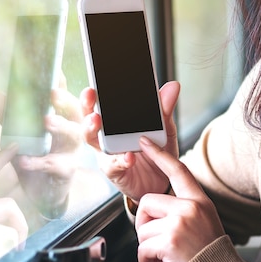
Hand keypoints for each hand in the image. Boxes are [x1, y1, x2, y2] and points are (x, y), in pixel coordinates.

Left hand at [0, 73, 83, 217]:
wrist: (41, 193)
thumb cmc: (34, 155)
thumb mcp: (18, 133)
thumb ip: (7, 114)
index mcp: (61, 117)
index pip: (62, 95)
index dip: (59, 82)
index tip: (53, 68)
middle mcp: (71, 130)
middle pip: (74, 110)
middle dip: (65, 100)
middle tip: (52, 93)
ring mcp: (71, 151)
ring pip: (73, 135)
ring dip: (60, 126)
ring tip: (46, 121)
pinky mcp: (67, 170)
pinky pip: (56, 164)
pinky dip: (39, 162)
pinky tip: (24, 160)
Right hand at [80, 81, 179, 200]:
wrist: (163, 181)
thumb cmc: (157, 151)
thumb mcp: (165, 129)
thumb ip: (165, 109)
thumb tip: (173, 86)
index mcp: (116, 121)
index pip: (101, 102)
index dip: (95, 91)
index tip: (95, 80)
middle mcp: (106, 136)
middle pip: (89, 117)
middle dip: (87, 105)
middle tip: (90, 94)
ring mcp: (107, 153)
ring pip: (92, 140)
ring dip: (92, 129)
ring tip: (97, 120)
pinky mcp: (115, 171)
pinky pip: (113, 165)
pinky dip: (121, 159)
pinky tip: (129, 156)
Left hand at [135, 136, 224, 261]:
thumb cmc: (210, 254)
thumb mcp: (204, 222)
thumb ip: (183, 210)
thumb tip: (153, 213)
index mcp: (199, 200)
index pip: (177, 170)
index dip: (159, 154)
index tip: (145, 141)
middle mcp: (190, 207)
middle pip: (147, 202)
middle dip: (144, 224)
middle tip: (152, 241)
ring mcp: (180, 223)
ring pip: (143, 229)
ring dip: (146, 249)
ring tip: (160, 261)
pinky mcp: (170, 240)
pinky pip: (142, 248)